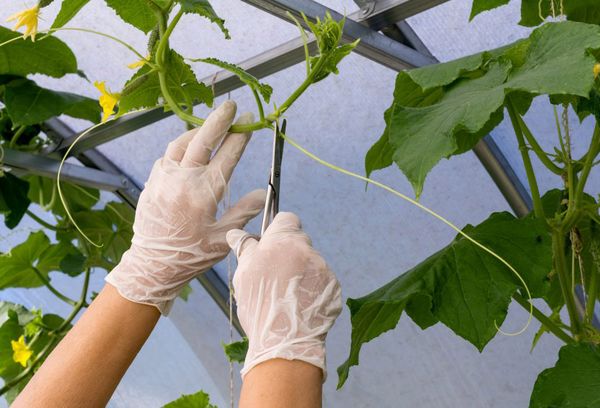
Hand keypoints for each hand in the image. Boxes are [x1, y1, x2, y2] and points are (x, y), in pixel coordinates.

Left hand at [106, 101, 265, 314]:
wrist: (152, 265)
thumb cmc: (191, 255)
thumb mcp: (223, 237)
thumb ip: (244, 212)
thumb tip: (263, 193)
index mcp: (204, 193)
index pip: (227, 155)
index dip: (241, 136)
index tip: (250, 121)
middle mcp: (183, 180)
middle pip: (203, 140)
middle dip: (219, 119)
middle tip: (231, 105)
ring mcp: (164, 179)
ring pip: (181, 143)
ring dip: (198, 130)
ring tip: (211, 125)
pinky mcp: (152, 183)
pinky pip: (167, 156)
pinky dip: (181, 147)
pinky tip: (189, 149)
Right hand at [226, 212, 341, 380]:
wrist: (285, 342)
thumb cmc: (260, 306)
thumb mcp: (244, 275)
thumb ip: (245, 249)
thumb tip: (236, 232)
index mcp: (283, 240)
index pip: (286, 219)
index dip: (278, 229)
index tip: (271, 244)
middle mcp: (307, 249)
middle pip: (299, 241)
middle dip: (289, 253)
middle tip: (276, 276)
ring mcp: (323, 267)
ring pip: (311, 262)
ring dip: (302, 272)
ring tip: (287, 296)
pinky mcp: (334, 286)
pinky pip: (322, 280)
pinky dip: (313, 288)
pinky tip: (301, 304)